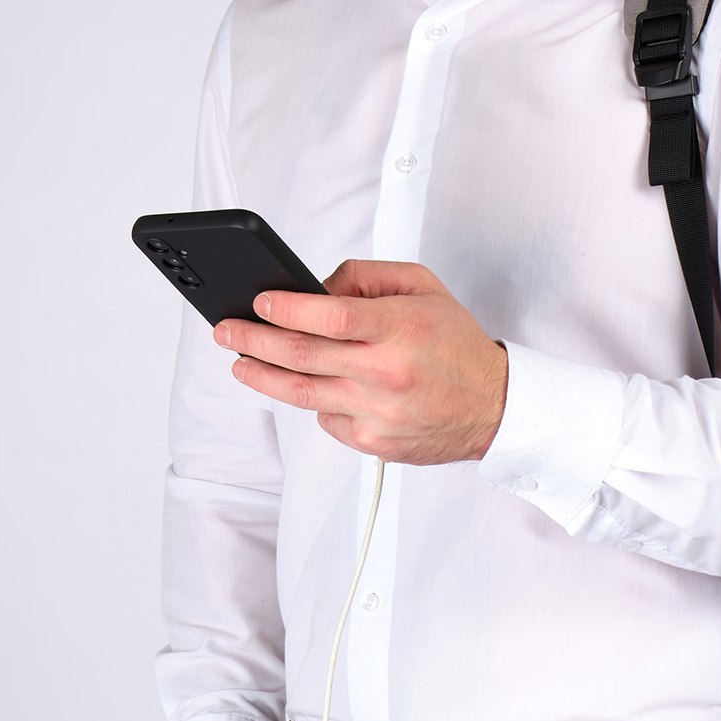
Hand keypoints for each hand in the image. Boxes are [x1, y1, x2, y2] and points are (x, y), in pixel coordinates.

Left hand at [213, 259, 508, 464]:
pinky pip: (325, 417)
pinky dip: (313, 399)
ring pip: (301, 393)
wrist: (493, 407)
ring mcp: (378, 412)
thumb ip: (365, 277)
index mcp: (400, 328)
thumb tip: (314, 288)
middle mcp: (387, 372)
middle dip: (253, 340)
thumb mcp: (422, 286)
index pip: (329, 317)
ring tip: (240, 362)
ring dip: (262, 376)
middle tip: (226, 332)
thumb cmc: (455, 343)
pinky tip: (311, 385)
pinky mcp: (373, 443)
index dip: (285, 309)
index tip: (258, 302)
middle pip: (302, 356)